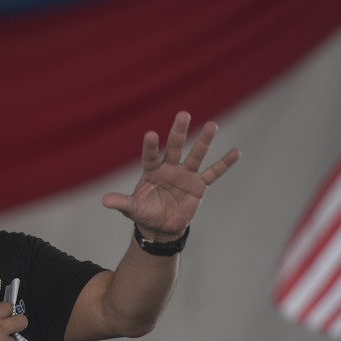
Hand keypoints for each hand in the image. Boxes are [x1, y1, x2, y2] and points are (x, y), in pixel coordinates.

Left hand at [101, 111, 238, 240]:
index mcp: (152, 171)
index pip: (150, 155)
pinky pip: (213, 173)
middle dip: (178, 132)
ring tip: (213, 125)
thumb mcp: (132, 209)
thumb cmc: (145, 213)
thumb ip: (121, 202)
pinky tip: (236, 152)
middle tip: (183, 114)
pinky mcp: (199, 186)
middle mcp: (169, 168)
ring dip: (204, 141)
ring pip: (196, 155)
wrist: (161, 226)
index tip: (151, 134)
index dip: (151, 146)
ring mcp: (186, 176)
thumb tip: (104, 201)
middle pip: (175, 147)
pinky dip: (224, 164)